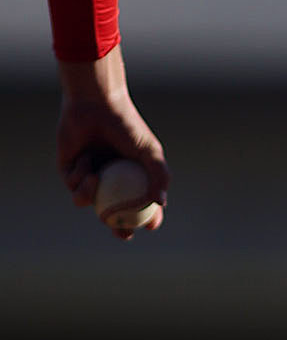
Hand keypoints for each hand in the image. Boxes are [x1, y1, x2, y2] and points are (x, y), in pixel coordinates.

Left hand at [57, 47, 168, 240]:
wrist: (95, 107)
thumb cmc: (126, 126)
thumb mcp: (149, 151)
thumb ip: (158, 176)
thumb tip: (162, 203)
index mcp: (133, 172)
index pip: (143, 201)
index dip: (148, 216)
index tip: (150, 225)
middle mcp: (113, 176)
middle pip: (116, 210)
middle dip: (118, 226)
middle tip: (122, 233)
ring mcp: (92, 175)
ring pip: (91, 201)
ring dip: (91, 193)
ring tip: (95, 177)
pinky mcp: (71, 171)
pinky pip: (74, 187)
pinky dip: (80, 177)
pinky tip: (85, 159)